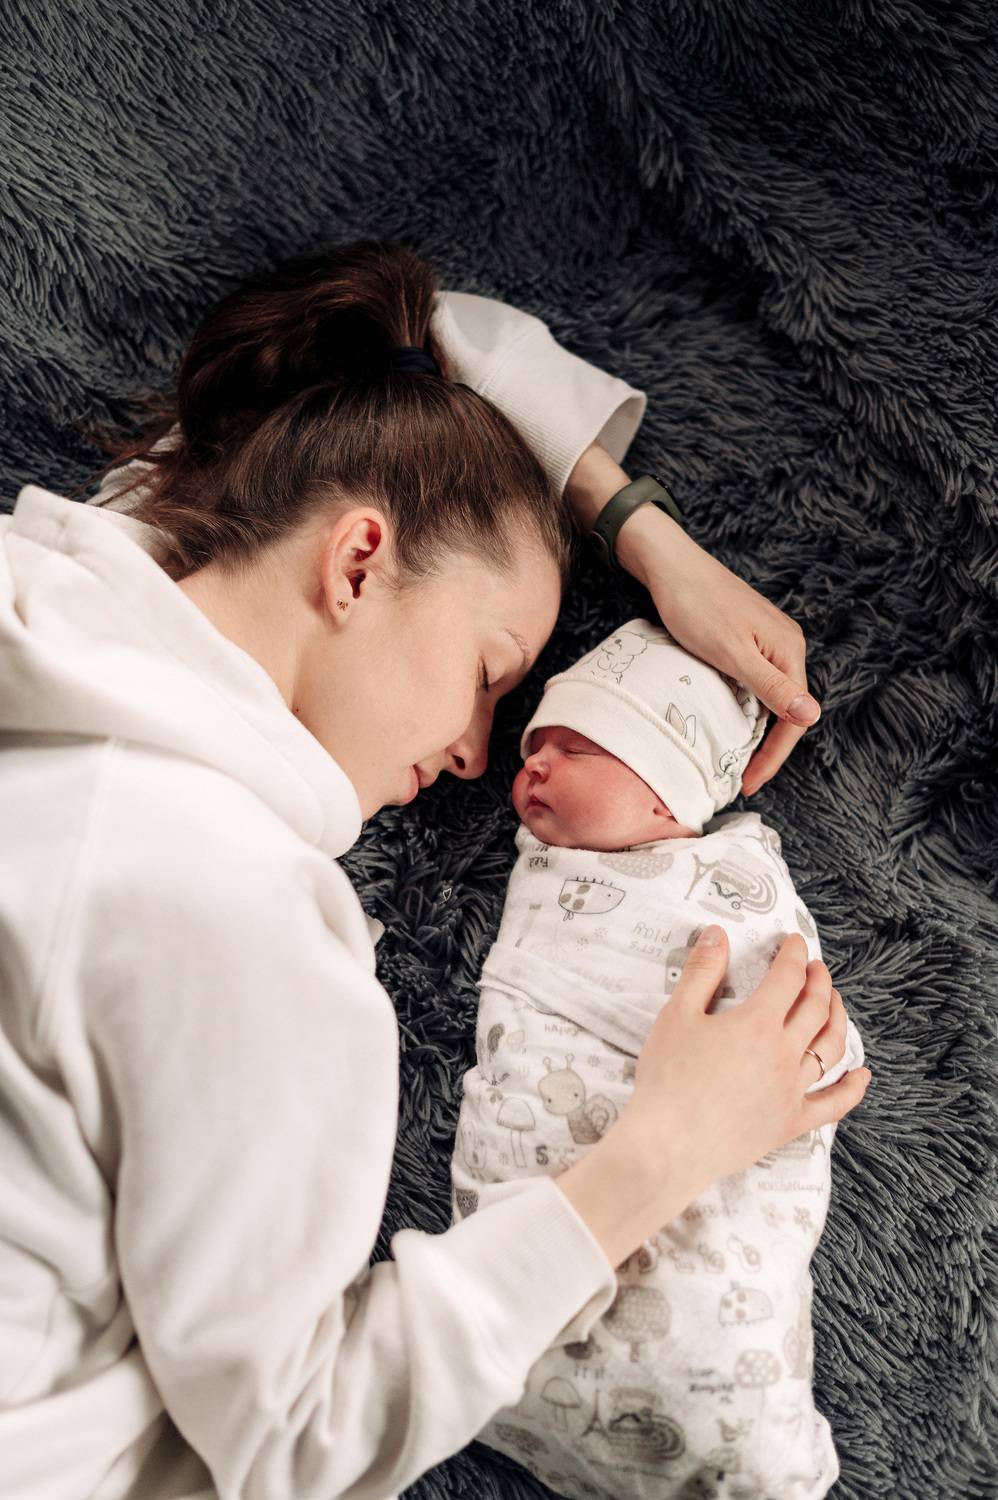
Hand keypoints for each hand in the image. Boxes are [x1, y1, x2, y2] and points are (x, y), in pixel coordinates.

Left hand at [563, 443, 821, 794]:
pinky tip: (725, 722)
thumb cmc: (697, 606)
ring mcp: (767, 642)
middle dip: (765, 749)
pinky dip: (742, 708)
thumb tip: (812, 715)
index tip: (748, 783)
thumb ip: (771, 686)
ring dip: (753, 731)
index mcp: (790, 650)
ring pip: (768, 698)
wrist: (670, 566)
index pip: (793, 718)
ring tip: (733, 760)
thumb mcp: (732, 653)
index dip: (773, 756)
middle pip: (784, 710)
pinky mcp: (747, 639)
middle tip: (739, 779)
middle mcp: (786, 646)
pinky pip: (754, 683)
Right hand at [620, 927, 870, 1196]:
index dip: (793, 955)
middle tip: (816, 968)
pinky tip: (862, 1075)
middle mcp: (784, 1053)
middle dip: (819, 981)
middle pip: (816, 1008)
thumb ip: (701, 971)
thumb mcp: (676, 1015)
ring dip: (839, 1020)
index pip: (787, 977)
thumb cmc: (667, 1078)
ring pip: (831, 1048)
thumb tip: (718, 933)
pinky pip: (833, 1104)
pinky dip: (852, 1088)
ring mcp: (792, 1090)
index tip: (794, 942)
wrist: (669, 1145)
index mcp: (757, 1023)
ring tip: (836, 1004)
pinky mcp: (791, 1122)